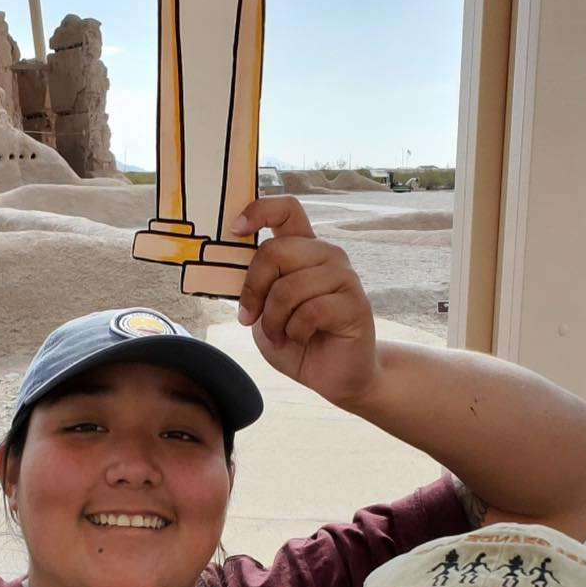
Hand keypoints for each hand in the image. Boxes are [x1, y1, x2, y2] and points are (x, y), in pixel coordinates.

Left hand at [230, 196, 379, 406]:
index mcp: (303, 249)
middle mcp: (326, 255)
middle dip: (254, 289)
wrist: (334, 376)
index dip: (259, 211)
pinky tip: (301, 338)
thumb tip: (230, 265)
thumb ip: (255, 285)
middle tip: (250, 317)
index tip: (235, 229)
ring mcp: (344, 277)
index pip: (287, 210)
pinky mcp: (355, 304)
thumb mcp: (263, 310)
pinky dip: (295, 332)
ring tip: (280, 335)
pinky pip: (311, 311)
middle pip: (276, 251)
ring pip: (290, 287)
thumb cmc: (297, 339)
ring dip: (274, 320)